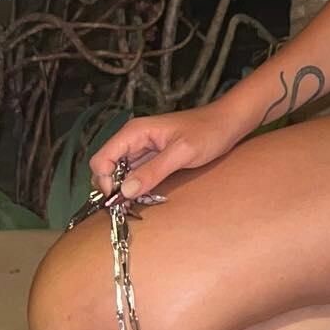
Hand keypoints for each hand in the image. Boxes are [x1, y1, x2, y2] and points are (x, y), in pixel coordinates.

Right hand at [88, 103, 250, 202]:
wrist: (228, 123)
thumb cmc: (208, 131)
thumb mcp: (182, 153)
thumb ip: (153, 170)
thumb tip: (126, 191)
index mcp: (134, 132)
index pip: (101, 159)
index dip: (104, 181)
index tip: (118, 199)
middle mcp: (133, 140)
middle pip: (107, 168)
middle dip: (113, 188)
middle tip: (127, 206)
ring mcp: (142, 149)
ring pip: (121, 174)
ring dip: (126, 189)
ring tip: (139, 203)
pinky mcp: (152, 158)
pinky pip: (136, 175)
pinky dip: (137, 187)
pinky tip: (147, 196)